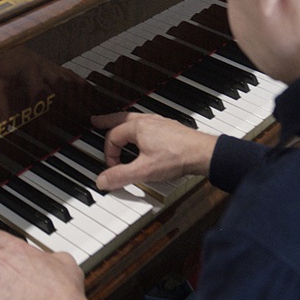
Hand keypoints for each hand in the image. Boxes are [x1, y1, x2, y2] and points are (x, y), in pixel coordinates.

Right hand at [92, 112, 217, 190]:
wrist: (203, 153)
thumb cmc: (177, 157)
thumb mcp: (144, 171)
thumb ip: (121, 176)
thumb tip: (102, 180)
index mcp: (138, 127)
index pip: (113, 137)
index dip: (110, 154)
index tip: (114, 169)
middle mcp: (148, 121)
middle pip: (121, 118)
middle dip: (107, 120)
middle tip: (96, 121)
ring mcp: (159, 123)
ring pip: (135, 119)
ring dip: (122, 122)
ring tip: (116, 125)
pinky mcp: (169, 128)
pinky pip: (147, 123)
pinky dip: (137, 126)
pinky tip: (142, 135)